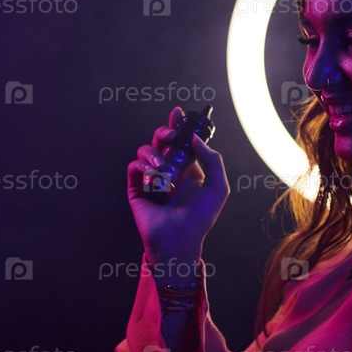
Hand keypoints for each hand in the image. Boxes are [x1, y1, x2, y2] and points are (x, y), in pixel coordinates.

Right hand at [127, 107, 229, 268]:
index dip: (178, 126)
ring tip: (163, 167)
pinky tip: (152, 175)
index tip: (179, 114)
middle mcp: (168, 170)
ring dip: (154, 153)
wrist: (180, 238)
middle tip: (171, 136)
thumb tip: (195, 140)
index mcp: (188, 168)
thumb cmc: (201, 217)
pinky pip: (134, 166)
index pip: (181, 141)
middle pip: (161, 140)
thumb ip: (212, 159)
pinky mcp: (137, 188)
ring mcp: (151, 178)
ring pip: (146, 150)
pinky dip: (142, 165)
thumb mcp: (218, 186)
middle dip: (165, 132)